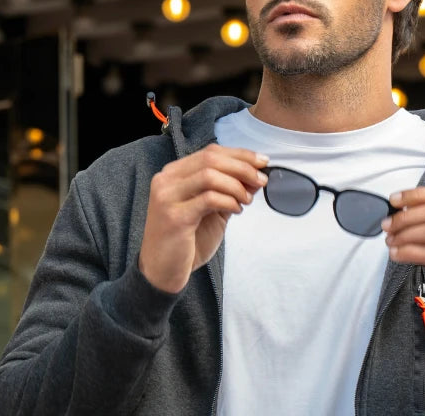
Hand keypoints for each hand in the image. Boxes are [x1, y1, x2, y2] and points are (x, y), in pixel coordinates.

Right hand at [139, 144, 268, 293]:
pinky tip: (236, 210)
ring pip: (210, 175)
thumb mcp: (211, 210)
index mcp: (173, 174)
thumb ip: (228, 191)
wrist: (162, 272)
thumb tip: (255, 175)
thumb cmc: (186, 241)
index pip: (210, 152)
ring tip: (247, 200)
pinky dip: (229, 201)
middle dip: (243, 167)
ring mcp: (167, 197)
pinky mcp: (175, 216)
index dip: (240, 155)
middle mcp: (166, 180)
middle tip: (261, 180)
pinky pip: (209, 199)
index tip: (262, 162)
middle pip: (211, 159)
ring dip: (236, 185)